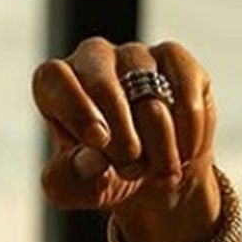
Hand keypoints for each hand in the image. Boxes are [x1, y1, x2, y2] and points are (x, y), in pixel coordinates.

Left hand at [31, 38, 221, 241]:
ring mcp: (134, 54)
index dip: (76, 108)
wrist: (152, 173)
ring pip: (148, 89)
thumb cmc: (101, 174)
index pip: (53, 77)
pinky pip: (184, 85)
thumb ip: (69, 179)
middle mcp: (91, 59)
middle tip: (131, 168)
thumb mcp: (75, 188)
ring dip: (159, 140)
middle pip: (101, 81)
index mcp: (54, 85)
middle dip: (121, 132)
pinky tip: (186, 153)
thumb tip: (94, 162)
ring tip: (163, 175)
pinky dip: (188, 126)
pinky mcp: (173, 58)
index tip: (99, 142)